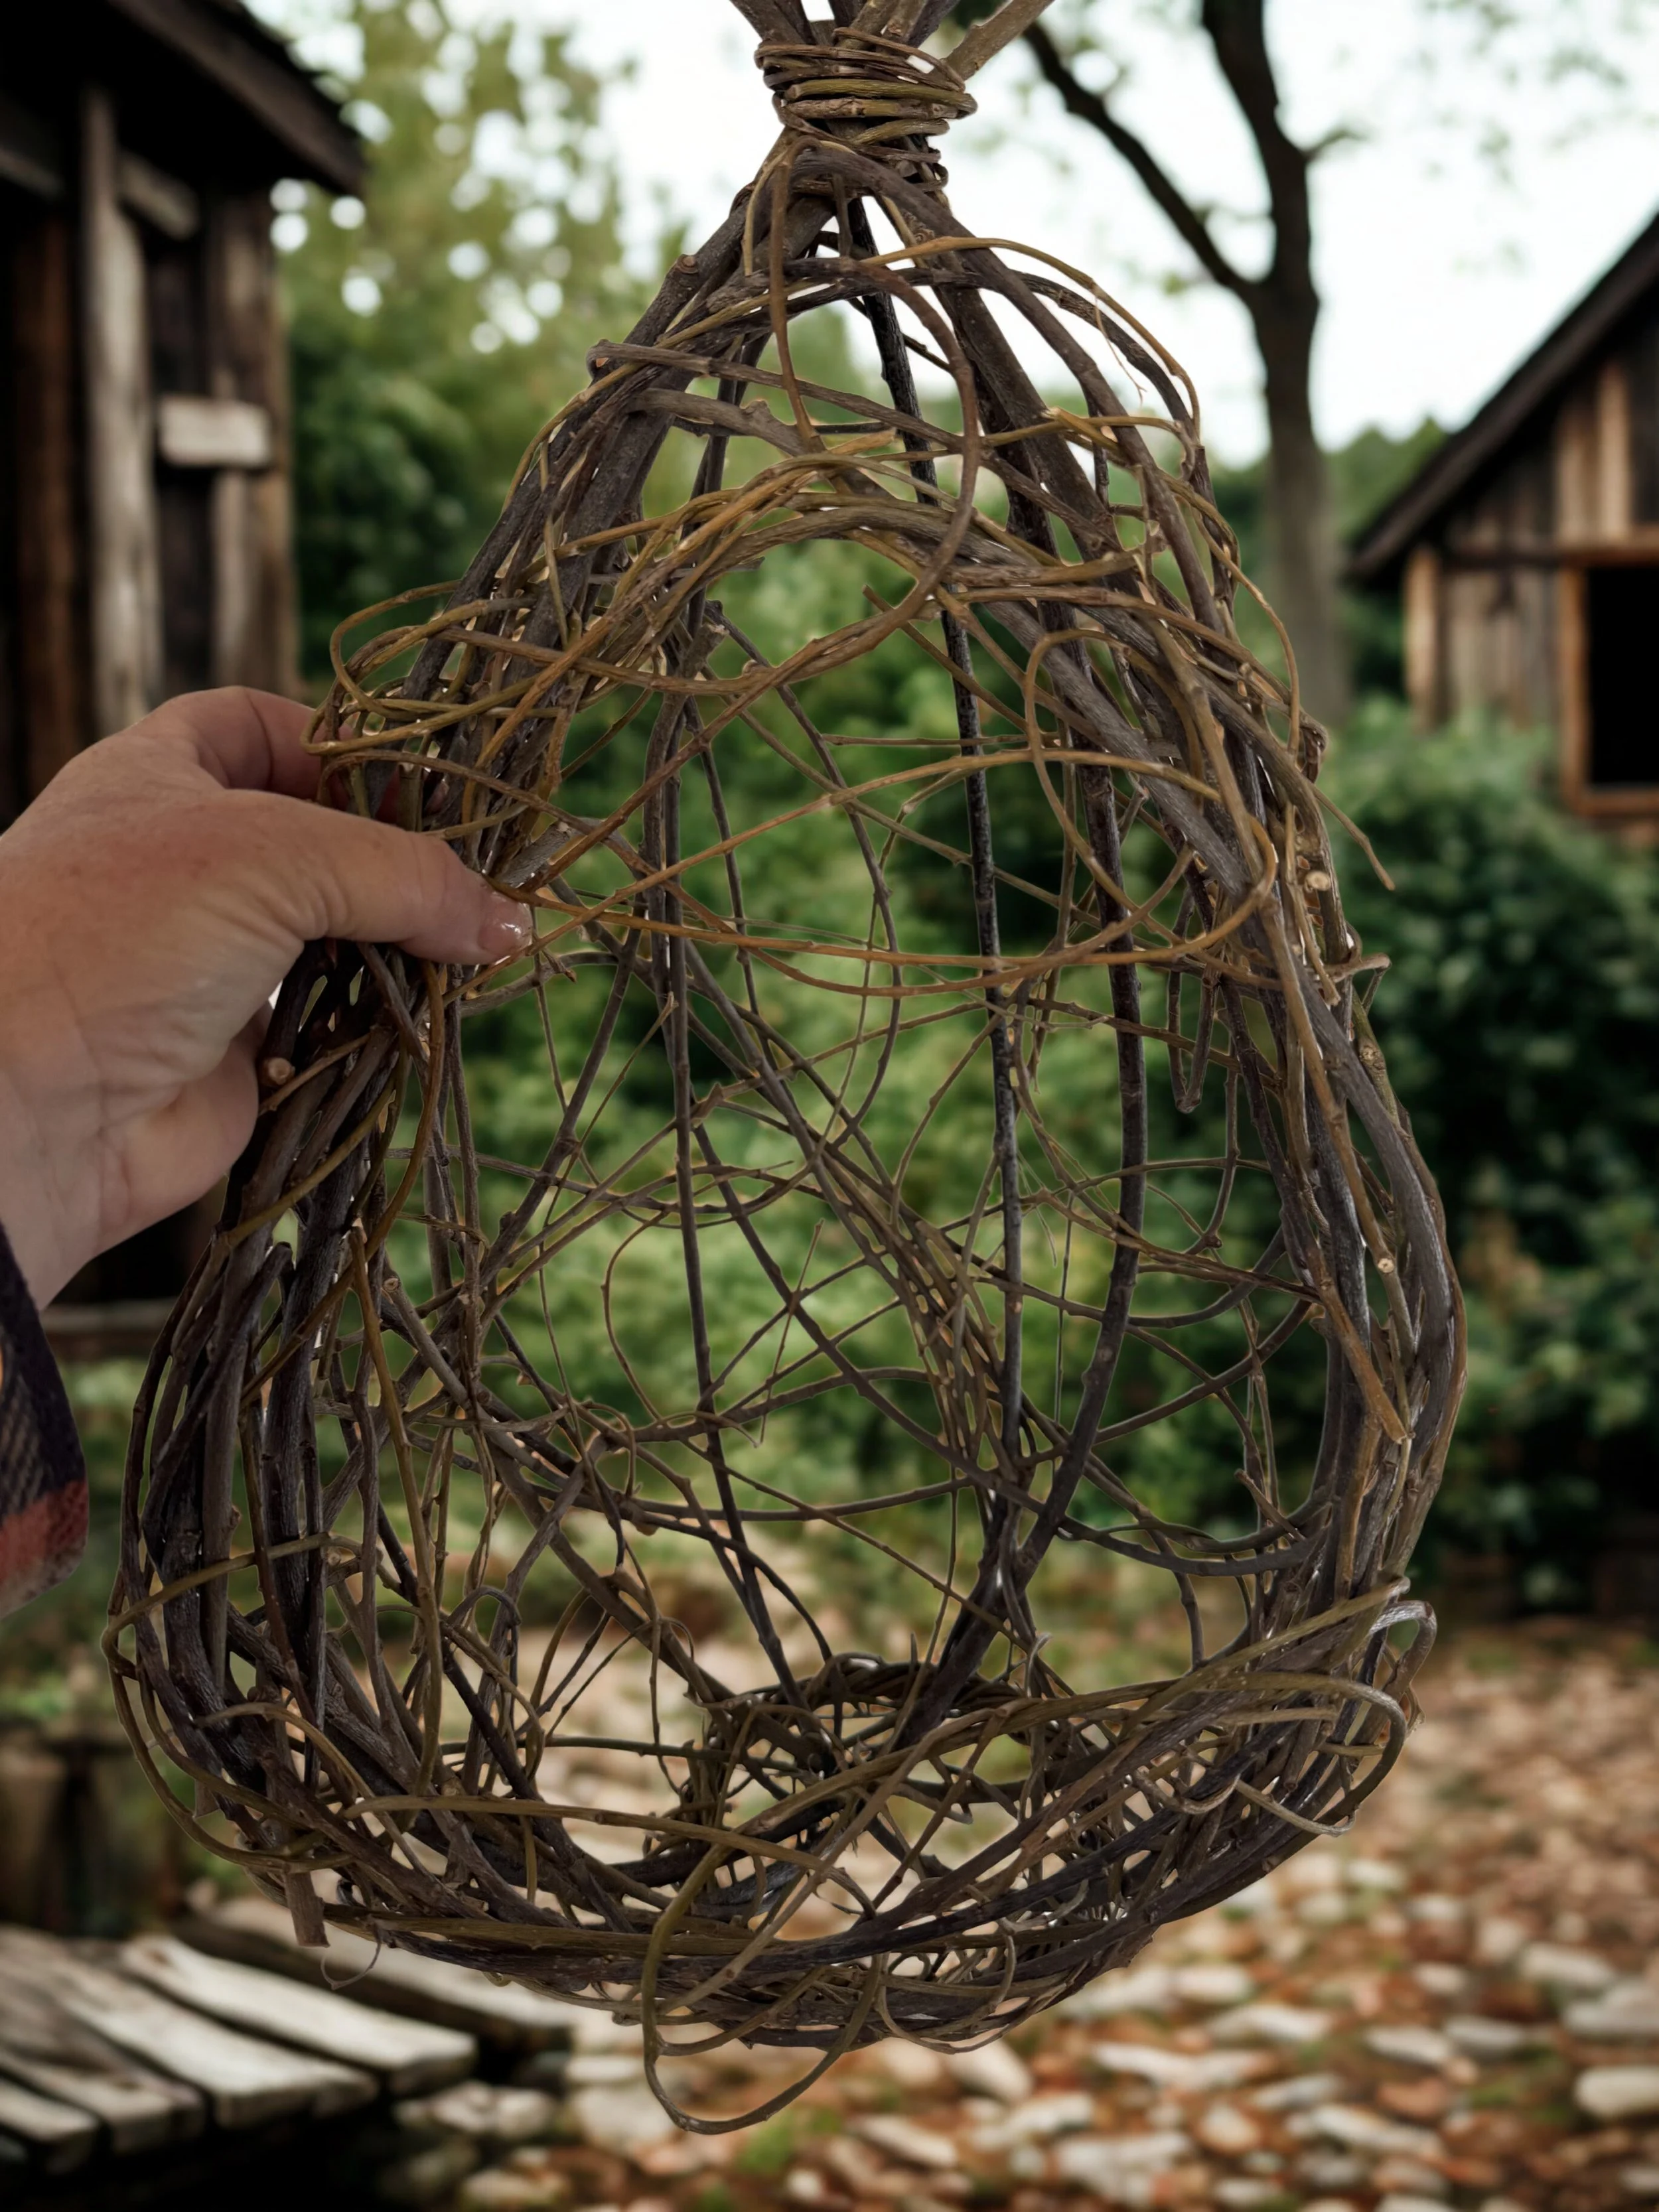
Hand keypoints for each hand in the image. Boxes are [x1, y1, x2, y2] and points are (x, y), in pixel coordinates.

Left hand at [0, 688, 528, 1306]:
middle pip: (319, 839)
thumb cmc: (120, 931)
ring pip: (337, 937)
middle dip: (399, 859)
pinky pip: (337, 1026)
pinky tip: (433, 1016)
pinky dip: (384, 1024)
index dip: (342, 741)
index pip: (259, 726)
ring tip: (478, 950)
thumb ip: (406, 876)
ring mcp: (214, 962)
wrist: (27, 1103)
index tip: (425, 779)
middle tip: (483, 876)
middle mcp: (187, 864)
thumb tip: (508, 920)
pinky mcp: (244, 1053)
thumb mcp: (277, 855)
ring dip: (403, 948)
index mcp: (161, 778)